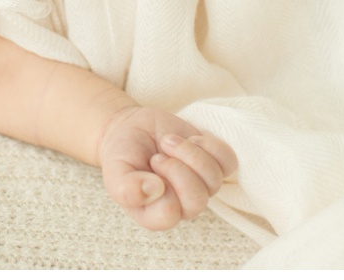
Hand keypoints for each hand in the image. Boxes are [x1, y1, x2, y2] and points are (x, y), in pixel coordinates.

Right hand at [97, 105, 236, 230]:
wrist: (131, 128)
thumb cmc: (122, 154)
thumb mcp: (114, 171)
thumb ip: (126, 188)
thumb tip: (155, 190)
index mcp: (155, 214)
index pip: (169, 215)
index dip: (160, 187)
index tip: (148, 168)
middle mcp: (182, 205)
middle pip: (197, 200)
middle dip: (177, 170)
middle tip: (158, 156)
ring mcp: (200, 185)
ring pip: (214, 180)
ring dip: (190, 153)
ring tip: (169, 142)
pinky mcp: (213, 163)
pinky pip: (228, 161)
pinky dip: (209, 145)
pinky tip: (190, 139)